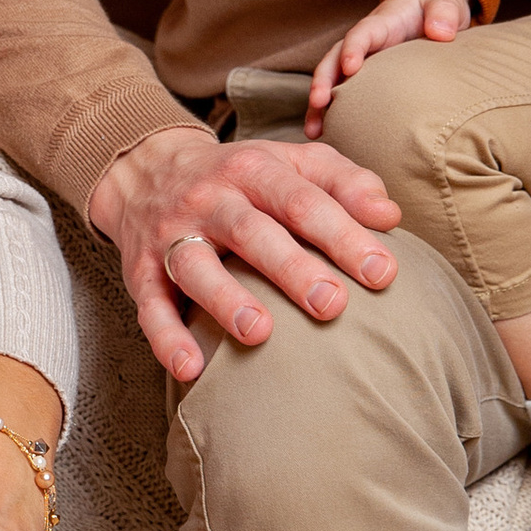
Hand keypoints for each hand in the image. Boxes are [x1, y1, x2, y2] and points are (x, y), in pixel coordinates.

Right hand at [87, 122, 398, 387]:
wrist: (145, 172)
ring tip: (259, 333)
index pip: (302, 200)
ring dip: (225, 298)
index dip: (343, 235)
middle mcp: (209, 200)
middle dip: (291, 268)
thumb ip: (344, 181)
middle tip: (332, 305)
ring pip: (196, 266)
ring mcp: (172, 235)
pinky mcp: (142, 272)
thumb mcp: (290, 162)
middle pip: (251, 231)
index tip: (383, 273)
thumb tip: (388, 215)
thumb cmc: (239, 177)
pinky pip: (150, 306)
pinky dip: (166, 338)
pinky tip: (190, 368)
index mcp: (253, 170)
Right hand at [305, 0, 472, 127]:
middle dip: (322, 80)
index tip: (350, 68)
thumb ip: (444, 13)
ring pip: (333, 81)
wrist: (431, 10)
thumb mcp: (446, 2)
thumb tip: (439, 33)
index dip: (353, 49)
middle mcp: (363, 43)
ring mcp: (361, 61)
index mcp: (380, 24)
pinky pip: (345, 94)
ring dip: (319, 105)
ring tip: (313, 132)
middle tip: (317, 103)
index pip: (361, 34)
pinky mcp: (365, 77)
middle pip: (334, 59)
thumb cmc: (436, 5)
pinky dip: (333, 114)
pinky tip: (328, 136)